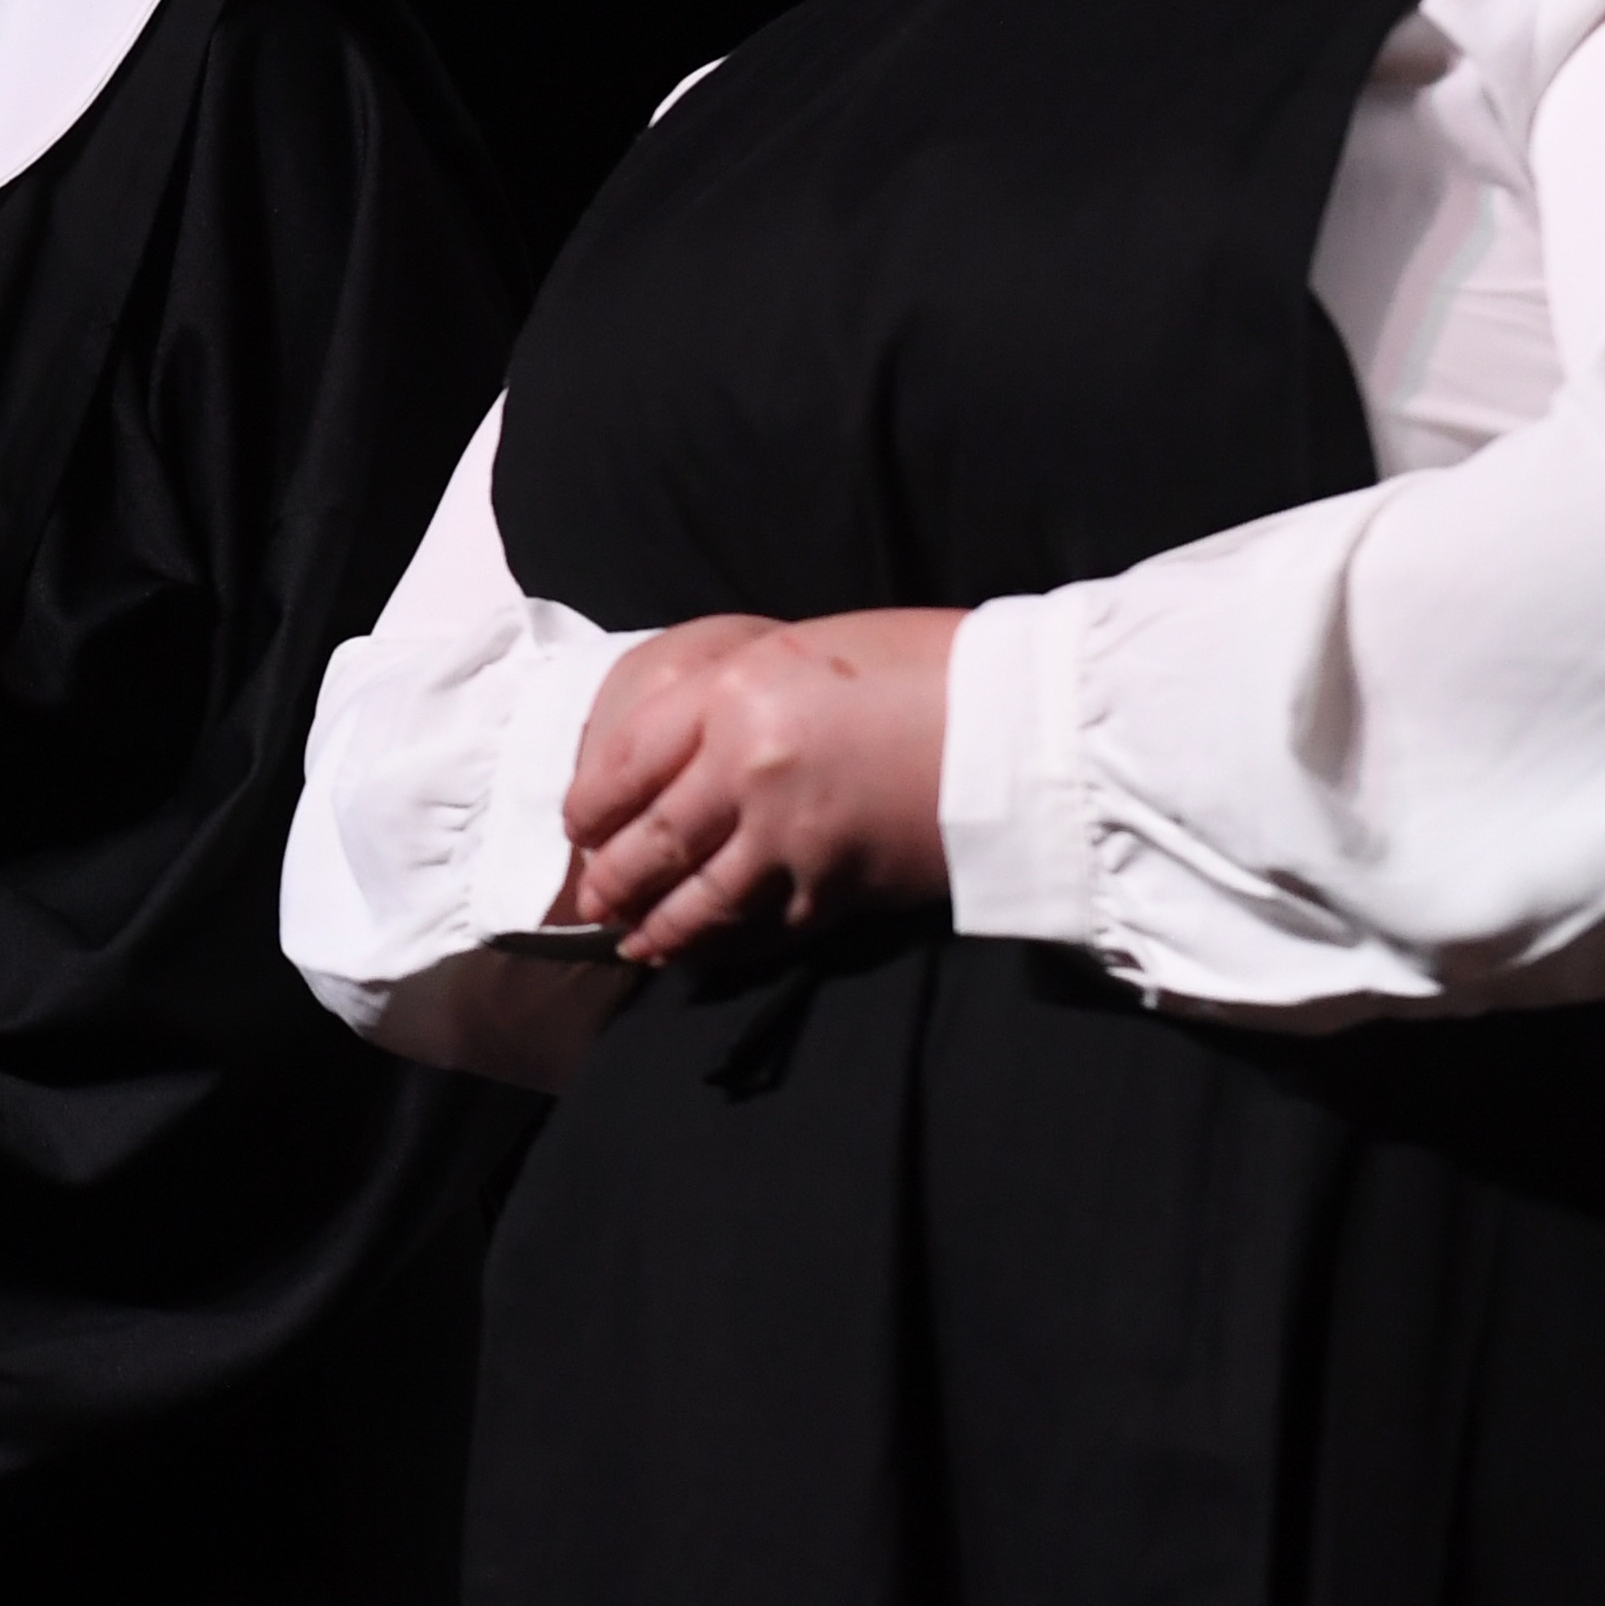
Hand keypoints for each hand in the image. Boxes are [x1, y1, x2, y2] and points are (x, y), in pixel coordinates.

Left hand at [557, 609, 960, 968]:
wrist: (1025, 723)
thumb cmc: (924, 666)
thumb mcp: (802, 653)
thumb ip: (731, 700)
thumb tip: (680, 748)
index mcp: (730, 693)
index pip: (623, 762)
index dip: (589, 804)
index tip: (578, 824)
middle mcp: (744, 768)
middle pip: (647, 840)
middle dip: (610, 879)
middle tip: (592, 898)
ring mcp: (787, 836)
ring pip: (694, 898)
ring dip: (655, 926)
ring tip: (632, 941)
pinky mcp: (834, 889)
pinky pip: (757, 927)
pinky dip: (722, 945)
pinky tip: (703, 952)